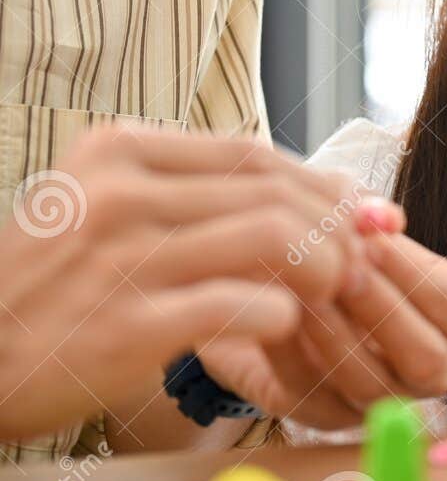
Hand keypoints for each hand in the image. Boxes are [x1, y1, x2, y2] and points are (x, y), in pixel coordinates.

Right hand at [0, 126, 398, 442]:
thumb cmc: (53, 291)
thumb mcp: (111, 217)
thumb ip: (206, 200)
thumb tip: (331, 196)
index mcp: (116, 152)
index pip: (253, 153)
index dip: (320, 185)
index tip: (358, 216)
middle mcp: (117, 193)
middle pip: (272, 191)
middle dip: (335, 228)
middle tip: (358, 263)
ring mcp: (120, 259)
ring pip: (272, 238)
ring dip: (323, 268)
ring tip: (330, 294)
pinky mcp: (128, 327)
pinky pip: (245, 307)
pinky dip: (282, 317)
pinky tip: (279, 328)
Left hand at [204, 229, 446, 429]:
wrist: (272, 293)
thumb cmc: (333, 252)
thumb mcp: (354, 224)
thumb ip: (372, 215)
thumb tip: (383, 216)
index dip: (414, 272)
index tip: (373, 239)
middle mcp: (424, 369)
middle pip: (424, 356)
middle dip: (383, 310)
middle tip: (343, 270)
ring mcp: (376, 401)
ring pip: (368, 384)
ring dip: (334, 333)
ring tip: (303, 289)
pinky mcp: (322, 416)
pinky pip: (309, 392)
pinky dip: (289, 351)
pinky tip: (271, 311)